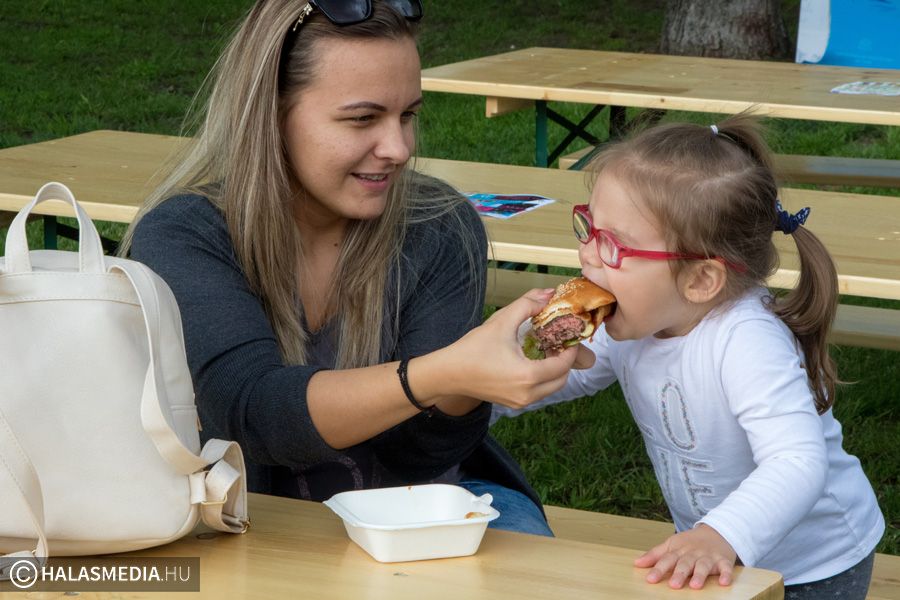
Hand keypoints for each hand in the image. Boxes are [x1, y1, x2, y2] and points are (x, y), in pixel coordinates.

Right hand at [423, 288, 588, 408]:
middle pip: (562, 379)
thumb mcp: (501, 321)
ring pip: (551, 388)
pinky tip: (533, 361)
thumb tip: (548, 294)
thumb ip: (527, 304)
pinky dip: (543, 379)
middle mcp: (527, 394)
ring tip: (546, 350)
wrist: (449, 373)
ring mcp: (520, 402)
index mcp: (527, 375)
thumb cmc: (473, 348)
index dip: (570, 349)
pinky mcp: (514, 403)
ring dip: (554, 371)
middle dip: (565, 361)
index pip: (563, 364)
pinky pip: (539, 392)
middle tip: (558, 342)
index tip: (569, 334)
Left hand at [634, 524, 736, 588]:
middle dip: (679, 574)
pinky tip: (724, 582)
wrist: (717, 531)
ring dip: (700, 575)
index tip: (650, 579)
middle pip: (685, 563)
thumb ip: (655, 554)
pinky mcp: (723, 560)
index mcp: (678, 549)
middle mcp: (693, 553)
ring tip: (695, 585)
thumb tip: (637, 563)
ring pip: (703, 565)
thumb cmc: (691, 541)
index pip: (666, 559)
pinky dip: (726, 574)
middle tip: (673, 585)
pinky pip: (726, 567)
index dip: (658, 569)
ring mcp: (708, 556)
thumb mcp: (672, 544)